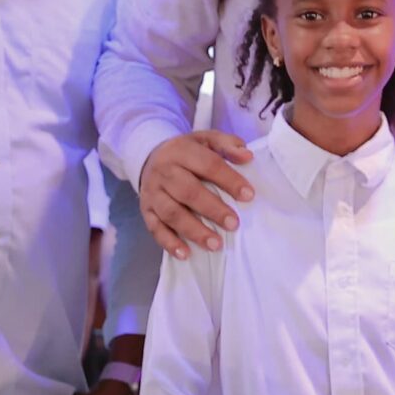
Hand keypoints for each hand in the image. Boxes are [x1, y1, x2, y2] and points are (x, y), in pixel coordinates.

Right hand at [139, 131, 254, 258]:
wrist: (149, 157)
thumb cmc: (187, 152)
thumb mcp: (206, 139)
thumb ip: (227, 144)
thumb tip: (248, 156)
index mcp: (181, 151)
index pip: (208, 165)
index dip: (229, 180)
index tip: (249, 196)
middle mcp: (163, 171)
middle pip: (188, 192)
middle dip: (212, 209)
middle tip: (234, 224)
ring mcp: (152, 193)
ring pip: (171, 214)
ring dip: (194, 231)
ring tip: (216, 244)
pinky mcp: (146, 210)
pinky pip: (155, 229)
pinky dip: (170, 243)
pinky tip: (186, 254)